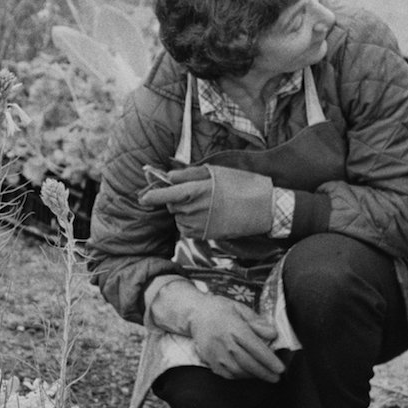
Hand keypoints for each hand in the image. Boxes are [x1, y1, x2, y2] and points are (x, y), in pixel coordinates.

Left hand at [139, 164, 274, 239]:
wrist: (265, 208)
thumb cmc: (243, 184)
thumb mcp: (217, 171)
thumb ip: (189, 174)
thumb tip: (169, 176)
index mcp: (194, 190)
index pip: (161, 195)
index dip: (150, 196)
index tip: (143, 197)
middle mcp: (193, 209)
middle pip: (171, 206)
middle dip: (177, 200)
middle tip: (198, 193)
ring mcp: (199, 225)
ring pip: (179, 218)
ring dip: (185, 212)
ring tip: (207, 205)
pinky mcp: (205, 235)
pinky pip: (188, 229)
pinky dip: (192, 223)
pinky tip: (208, 216)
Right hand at [186, 291, 286, 381]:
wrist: (195, 314)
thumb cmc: (222, 309)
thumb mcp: (241, 308)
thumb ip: (257, 322)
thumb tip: (273, 334)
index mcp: (234, 327)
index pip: (255, 347)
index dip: (269, 360)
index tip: (280, 368)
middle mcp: (224, 342)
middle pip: (247, 362)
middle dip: (264, 372)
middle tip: (276, 378)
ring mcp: (215, 353)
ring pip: (236, 371)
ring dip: (252, 375)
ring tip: (264, 375)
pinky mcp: (209, 360)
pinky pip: (226, 374)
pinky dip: (239, 377)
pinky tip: (248, 374)